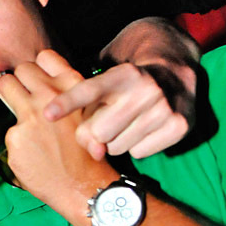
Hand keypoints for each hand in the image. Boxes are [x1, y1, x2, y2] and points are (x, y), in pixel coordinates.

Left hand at [0, 51, 108, 214]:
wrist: (84, 185)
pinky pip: (7, 127)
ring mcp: (30, 115)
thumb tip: (44, 84)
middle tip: (23, 98)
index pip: (44, 57)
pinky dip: (15, 138)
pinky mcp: (15, 136)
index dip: (38, 69)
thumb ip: (67, 95)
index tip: (38, 82)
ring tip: (19, 114)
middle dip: (20, 82)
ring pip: (4, 86)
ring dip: (7, 96)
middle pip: (21, 70)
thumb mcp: (87, 112)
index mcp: (71, 87)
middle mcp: (50, 96)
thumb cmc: (87, 151)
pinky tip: (30, 150)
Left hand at [44, 57, 194, 159]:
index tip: (47, 114)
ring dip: (115, 141)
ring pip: (118, 147)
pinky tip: (144, 130)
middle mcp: (146, 89)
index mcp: (124, 74)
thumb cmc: (129, 81)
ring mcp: (165, 108)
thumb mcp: (107, 76)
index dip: (67, 102)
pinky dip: (137, 146)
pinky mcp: (179, 126)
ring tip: (126, 124)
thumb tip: (73, 132)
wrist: (177, 73)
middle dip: (94, 132)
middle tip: (104, 122)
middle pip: (100, 131)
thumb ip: (82, 96)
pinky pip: (139, 153)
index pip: (90, 90)